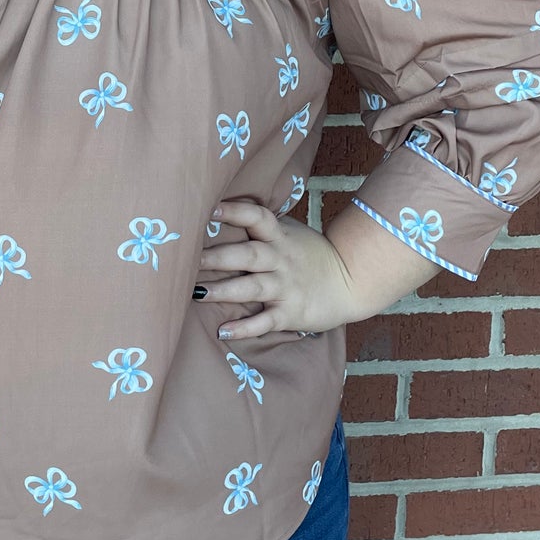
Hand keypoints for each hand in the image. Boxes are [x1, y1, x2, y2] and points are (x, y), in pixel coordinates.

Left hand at [197, 198, 352, 343]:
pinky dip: (246, 327)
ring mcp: (286, 287)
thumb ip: (264, 226)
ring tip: (196, 293)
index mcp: (280, 237)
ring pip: (253, 287)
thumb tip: (224, 209)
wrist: (350, 283)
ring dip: (224, 291)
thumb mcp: (290, 234)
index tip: (210, 209)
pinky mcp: (291, 313)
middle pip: (248, 254)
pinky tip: (224, 331)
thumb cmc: (311, 255)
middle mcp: (281, 260)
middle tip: (189, 258)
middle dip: (218, 256)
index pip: (257, 218)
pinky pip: (266, 321)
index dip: (235, 212)